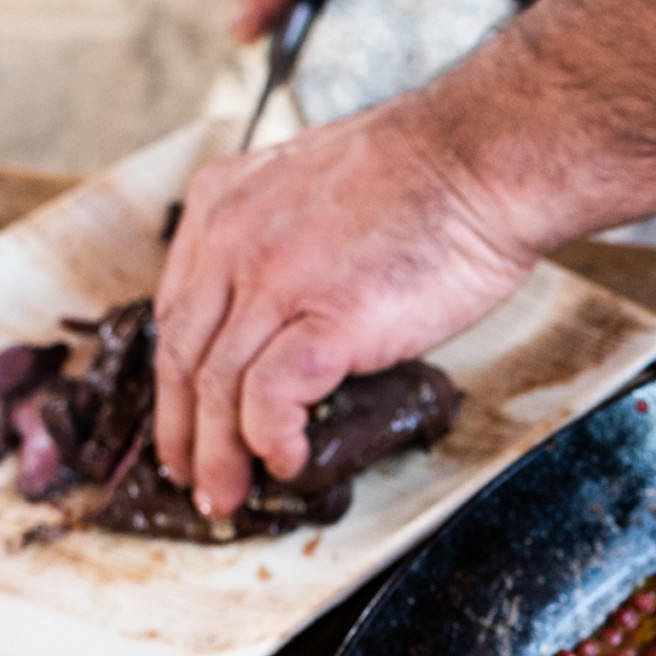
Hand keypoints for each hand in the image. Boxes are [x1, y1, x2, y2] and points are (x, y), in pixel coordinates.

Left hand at [152, 96, 533, 513]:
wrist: (480, 161)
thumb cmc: (427, 178)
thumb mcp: (316, 190)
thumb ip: (282, 239)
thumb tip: (287, 305)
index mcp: (224, 204)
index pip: (177, 308)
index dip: (174, 377)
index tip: (183, 417)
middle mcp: (233, 240)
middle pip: (183, 354)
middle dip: (181, 429)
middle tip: (191, 476)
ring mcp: (275, 280)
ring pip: (217, 385)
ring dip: (219, 452)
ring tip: (230, 494)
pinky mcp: (326, 318)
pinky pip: (272, 396)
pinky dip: (270, 438)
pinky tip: (285, 461)